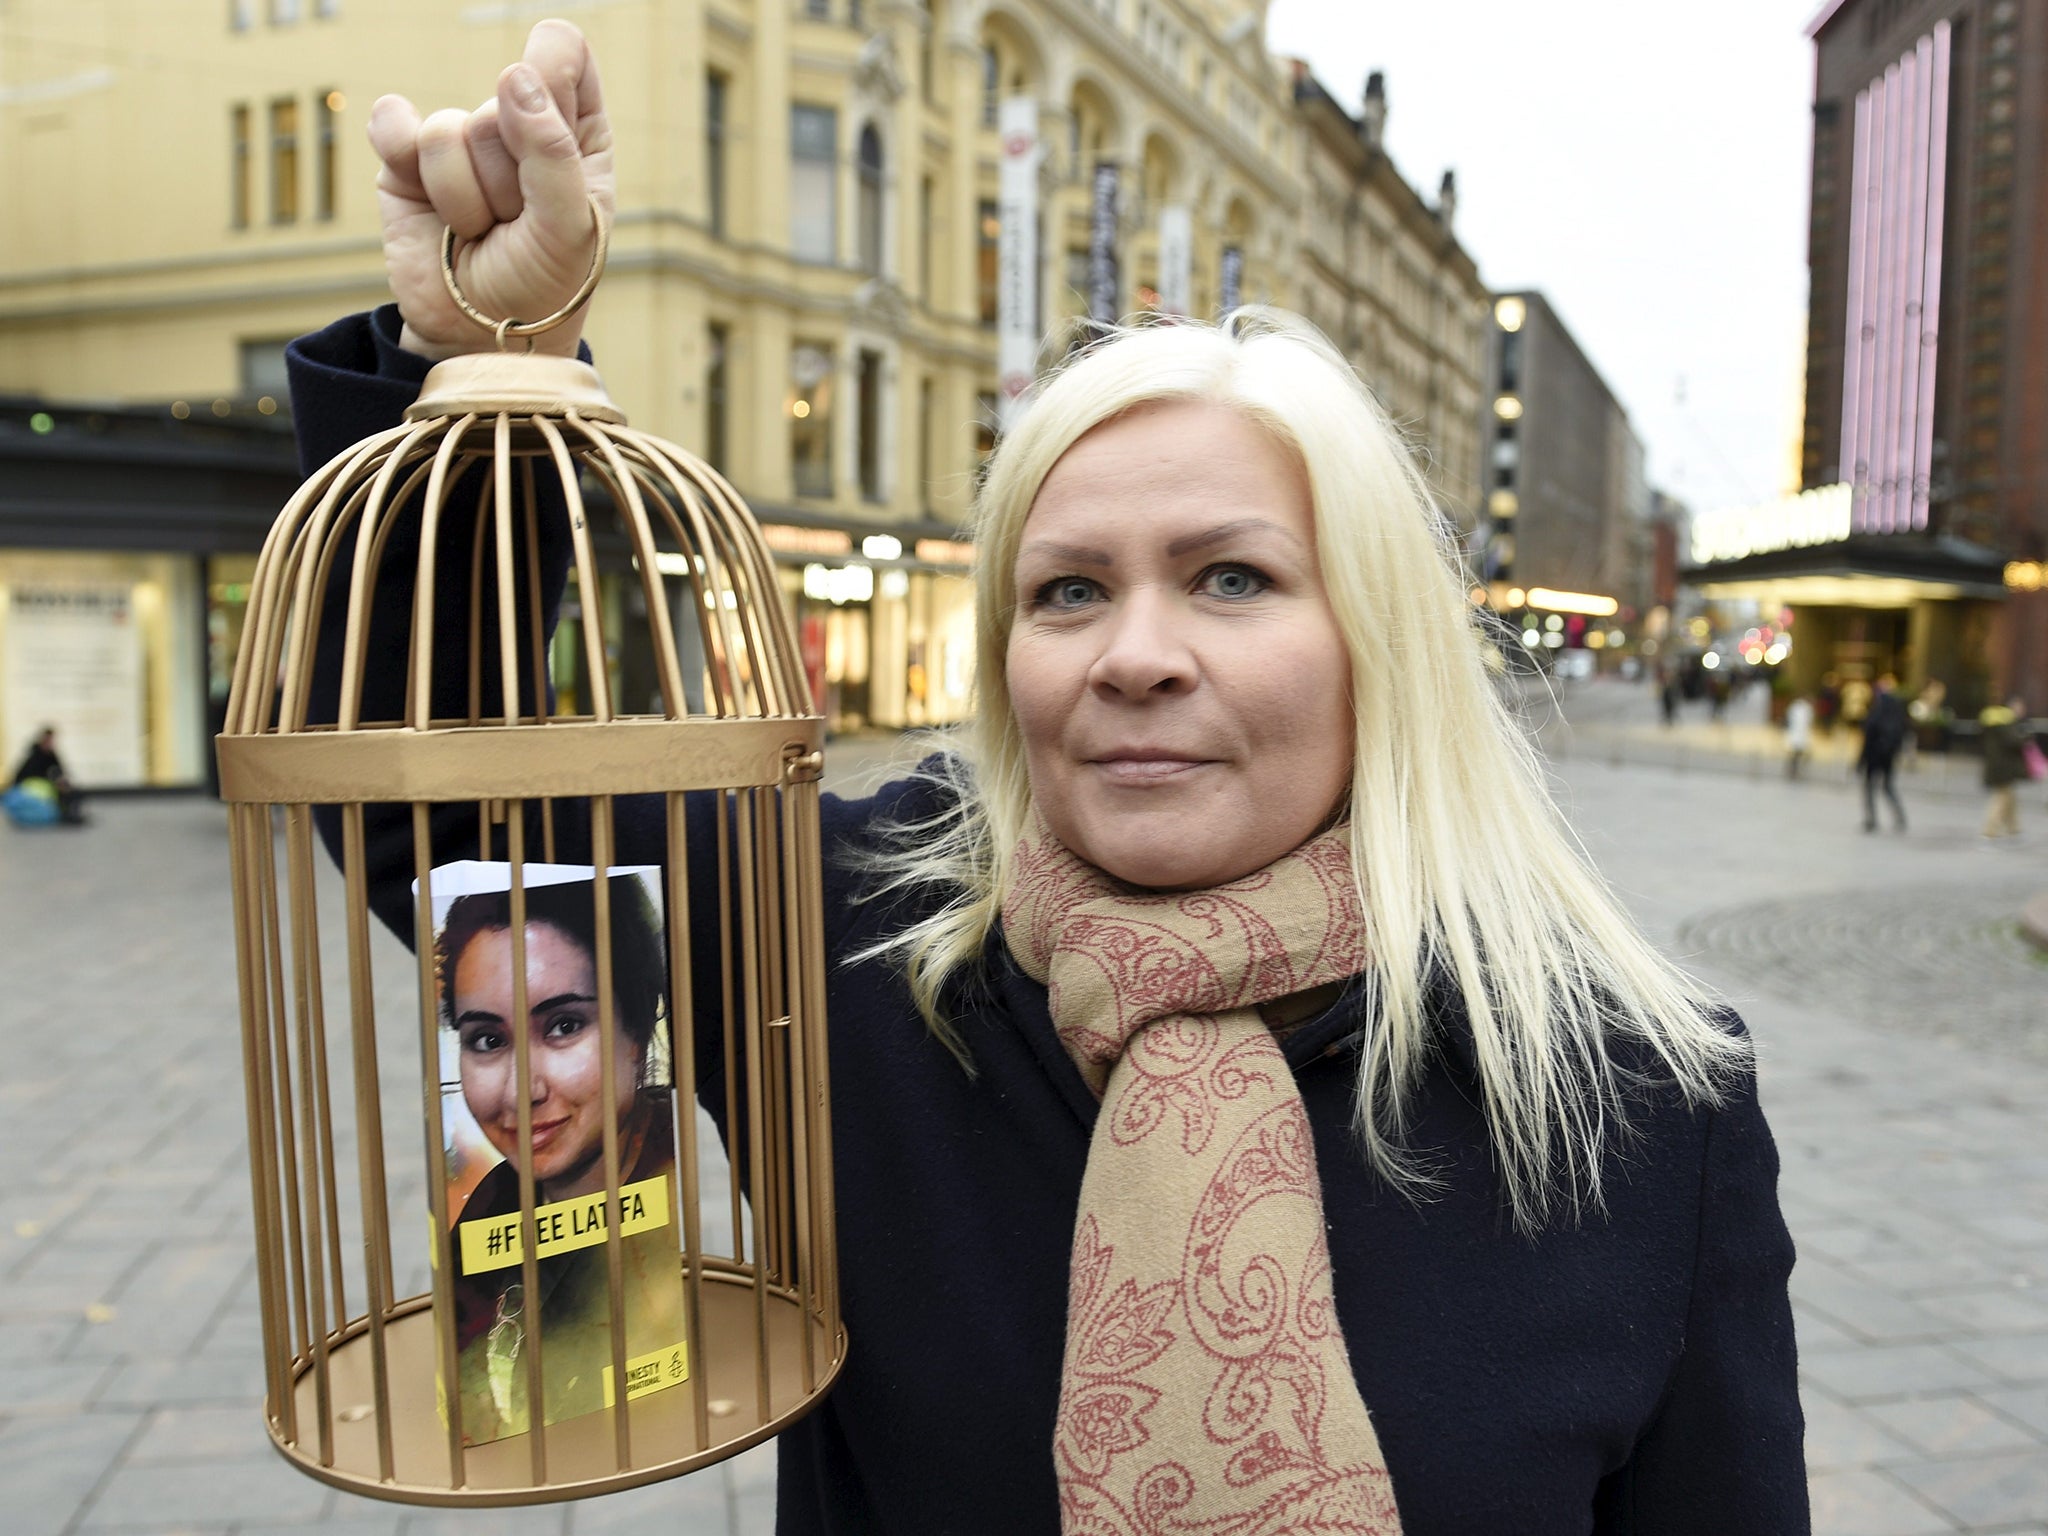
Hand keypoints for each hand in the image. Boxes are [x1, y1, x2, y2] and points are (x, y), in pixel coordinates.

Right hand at [368, 19, 614, 359]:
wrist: (478, 335)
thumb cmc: (542, 283)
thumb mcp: (571, 227)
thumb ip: (552, 151)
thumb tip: (513, 75)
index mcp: (575, 131)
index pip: (563, 55)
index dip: (549, 73)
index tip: (549, 118)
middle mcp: (517, 126)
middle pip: (503, 97)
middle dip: (510, 176)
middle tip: (516, 222)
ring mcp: (460, 142)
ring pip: (450, 128)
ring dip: (467, 199)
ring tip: (480, 232)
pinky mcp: (405, 161)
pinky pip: (392, 124)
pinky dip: (407, 166)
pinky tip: (431, 208)